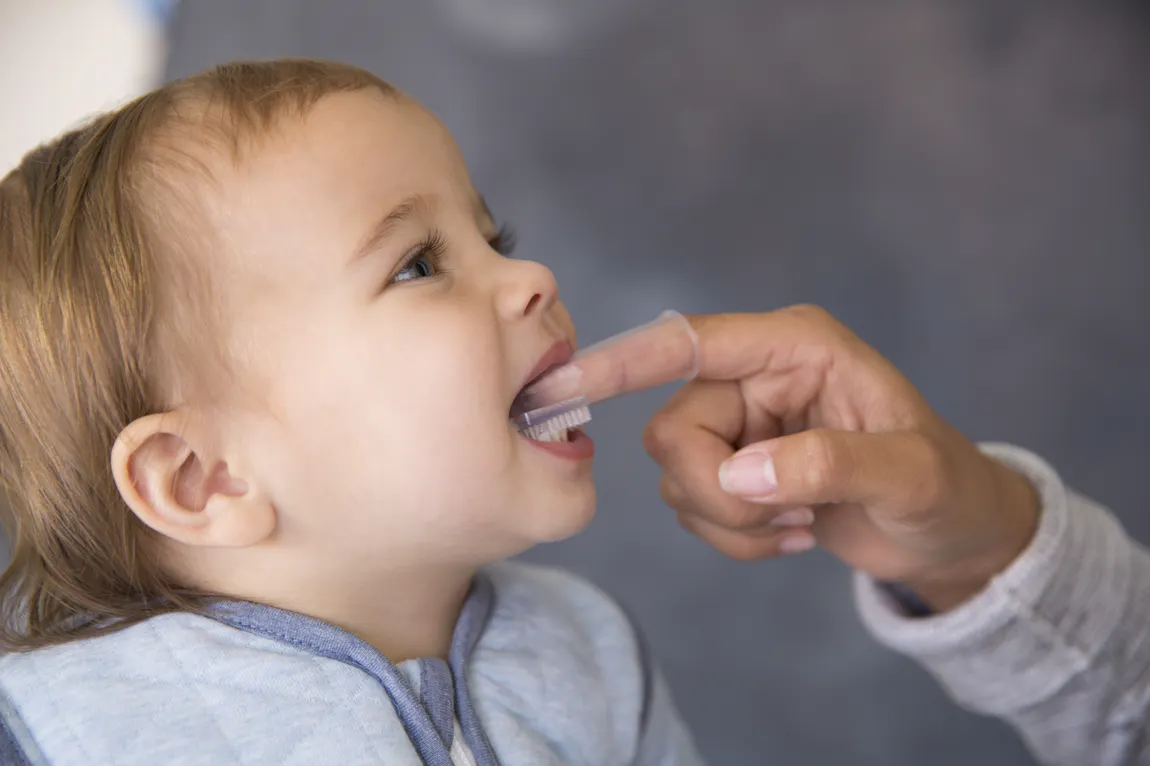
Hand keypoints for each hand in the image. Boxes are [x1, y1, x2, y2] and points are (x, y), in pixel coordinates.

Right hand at [641, 306, 1039, 611]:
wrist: (948, 535)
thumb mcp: (908, 475)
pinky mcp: (732, 470)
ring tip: (800, 525)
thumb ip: (828, 465)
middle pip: (673, 431)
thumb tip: (742, 476)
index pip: (690, 343)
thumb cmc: (944, 488)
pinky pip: (691, 508)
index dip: (624, 361)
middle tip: (782, 517)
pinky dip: (734, 539)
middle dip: (717, 492)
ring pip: (677, 476)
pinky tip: (792, 535)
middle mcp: (755, 378)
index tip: (565, 385)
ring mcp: (739, 426)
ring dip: (731, 522)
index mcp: (794, 348)